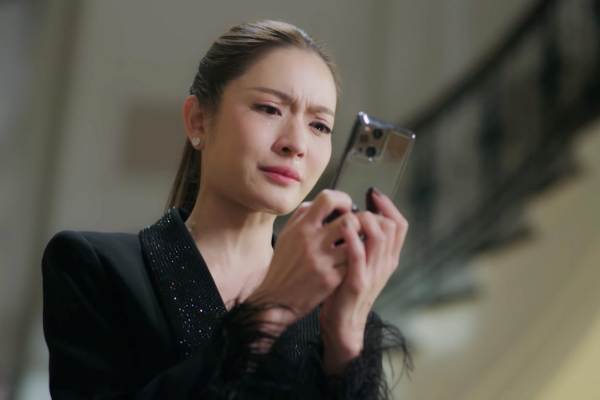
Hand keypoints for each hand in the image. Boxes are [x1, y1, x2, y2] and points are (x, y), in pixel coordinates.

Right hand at [246, 189, 359, 333]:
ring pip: (356, 243)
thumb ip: (303, 215)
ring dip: (359, 243)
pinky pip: (352, 263)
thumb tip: (323, 202)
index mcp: (301, 227)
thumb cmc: (283, 265)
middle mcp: (312, 242)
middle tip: (357, 228)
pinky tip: (348, 263)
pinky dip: (353, 261)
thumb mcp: (287, 234)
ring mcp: (322, 261)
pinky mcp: (330, 279)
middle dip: (358, 222)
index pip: (328, 199)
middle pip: (350, 220)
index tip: (345, 207)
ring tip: (355, 245)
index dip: (343, 199)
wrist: (276, 298)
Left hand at [319, 188, 408, 372]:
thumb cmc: (346, 289)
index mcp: (388, 258)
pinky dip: (353, 238)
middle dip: (376, 210)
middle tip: (359, 203)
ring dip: (365, 220)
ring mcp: (373, 273)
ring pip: (380, 237)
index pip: (399, 225)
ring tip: (351, 213)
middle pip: (393, 227)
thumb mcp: (362, 264)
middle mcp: (385, 264)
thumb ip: (365, 243)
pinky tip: (343, 226)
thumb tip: (358, 214)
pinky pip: (358, 256)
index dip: (388, 206)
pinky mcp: (357, 282)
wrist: (343, 324)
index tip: (373, 193)